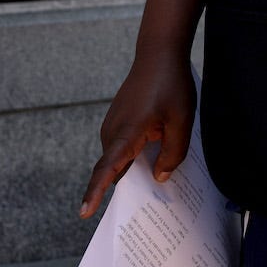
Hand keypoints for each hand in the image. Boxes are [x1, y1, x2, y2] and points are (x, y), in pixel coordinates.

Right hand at [81, 51, 194, 217]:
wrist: (158, 54)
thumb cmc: (171, 85)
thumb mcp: (182, 121)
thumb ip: (173, 153)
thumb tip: (159, 178)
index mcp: (127, 132)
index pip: (106, 167)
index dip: (95, 192)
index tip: (83, 213)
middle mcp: (113, 131)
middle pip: (116, 168)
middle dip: (130, 186)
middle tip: (150, 206)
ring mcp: (112, 125)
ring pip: (121, 158)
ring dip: (135, 167)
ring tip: (158, 176)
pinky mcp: (117, 121)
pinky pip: (123, 146)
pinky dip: (134, 154)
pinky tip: (155, 154)